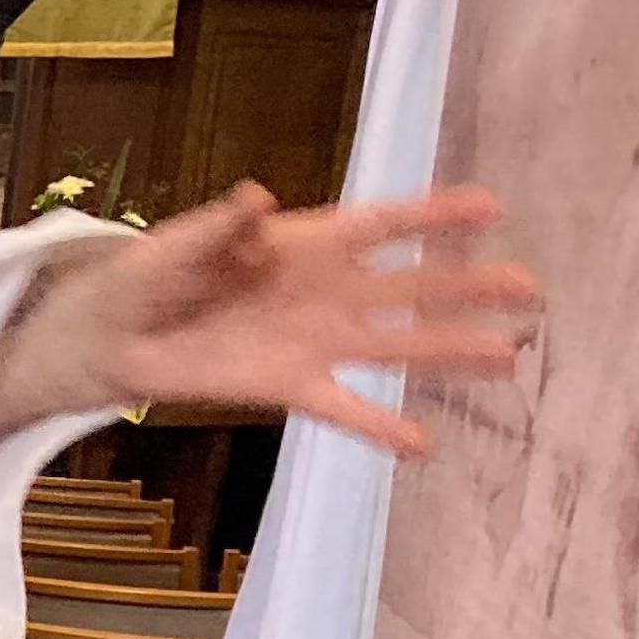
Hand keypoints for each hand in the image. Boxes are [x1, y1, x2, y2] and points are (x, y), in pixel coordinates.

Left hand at [0, 184, 536, 454]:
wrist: (111, 334)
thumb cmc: (147, 274)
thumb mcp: (176, 244)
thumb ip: (219, 227)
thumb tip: (256, 196)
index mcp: (298, 242)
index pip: (376, 224)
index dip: (430, 216)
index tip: (489, 207)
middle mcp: (319, 290)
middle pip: (404, 286)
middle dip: (464, 285)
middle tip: (528, 289)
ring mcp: (311, 339)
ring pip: (392, 345)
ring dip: (447, 350)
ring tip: (509, 356)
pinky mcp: (289, 385)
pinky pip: (345, 407)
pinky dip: (380, 424)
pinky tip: (423, 442)